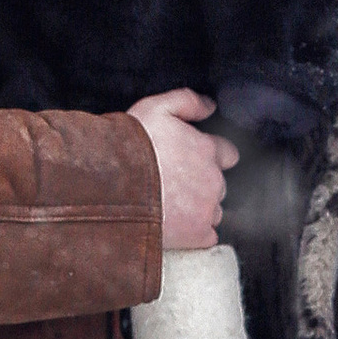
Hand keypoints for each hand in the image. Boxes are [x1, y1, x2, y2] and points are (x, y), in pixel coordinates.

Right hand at [129, 89, 237, 250]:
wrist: (110, 186)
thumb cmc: (130, 145)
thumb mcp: (155, 108)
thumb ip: (186, 102)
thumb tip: (210, 106)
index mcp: (207, 149)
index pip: (227, 154)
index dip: (211, 157)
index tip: (193, 161)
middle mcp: (214, 178)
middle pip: (219, 184)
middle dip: (203, 184)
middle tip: (174, 185)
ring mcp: (207, 208)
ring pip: (214, 210)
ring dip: (198, 209)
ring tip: (170, 208)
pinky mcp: (197, 235)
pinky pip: (207, 236)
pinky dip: (195, 234)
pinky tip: (174, 227)